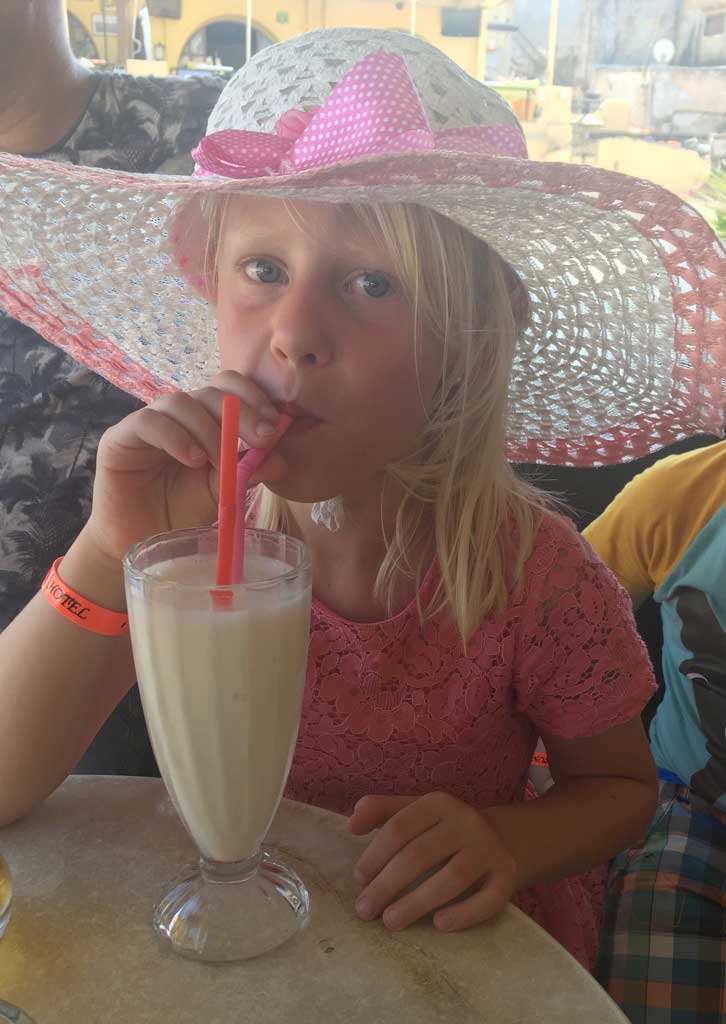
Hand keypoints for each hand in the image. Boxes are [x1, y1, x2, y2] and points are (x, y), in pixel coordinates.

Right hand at [84, 371, 287, 564]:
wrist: (143, 539)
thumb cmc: (182, 511)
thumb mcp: (224, 490)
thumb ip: (248, 472)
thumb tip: (281, 460)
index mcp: (205, 418)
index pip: (229, 387)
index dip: (254, 397)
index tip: (274, 427)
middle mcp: (178, 414)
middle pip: (210, 391)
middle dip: (241, 413)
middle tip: (261, 439)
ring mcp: (148, 421)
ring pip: (181, 402)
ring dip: (208, 430)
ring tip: (219, 462)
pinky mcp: (119, 437)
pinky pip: (148, 422)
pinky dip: (175, 437)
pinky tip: (193, 459)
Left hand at [348, 792, 516, 932]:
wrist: (500, 839)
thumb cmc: (442, 831)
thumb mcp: (413, 812)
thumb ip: (380, 811)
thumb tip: (351, 823)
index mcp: (439, 803)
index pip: (400, 826)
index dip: (375, 854)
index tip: (358, 879)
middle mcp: (466, 822)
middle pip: (421, 854)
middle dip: (388, 884)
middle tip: (365, 910)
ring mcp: (489, 849)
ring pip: (453, 877)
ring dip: (418, 902)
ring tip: (390, 922)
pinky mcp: (507, 877)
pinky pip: (488, 899)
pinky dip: (464, 913)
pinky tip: (439, 924)